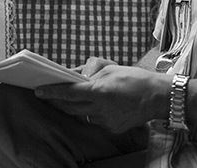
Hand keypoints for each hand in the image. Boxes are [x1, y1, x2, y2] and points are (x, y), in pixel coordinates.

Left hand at [35, 64, 167, 132]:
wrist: (158, 97)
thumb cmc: (134, 78)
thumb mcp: (110, 68)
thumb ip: (88, 71)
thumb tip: (71, 74)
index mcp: (99, 91)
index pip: (68, 93)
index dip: (51, 92)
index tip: (37, 91)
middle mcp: (101, 109)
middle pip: (70, 107)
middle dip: (57, 101)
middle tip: (46, 94)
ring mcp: (107, 121)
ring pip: (81, 115)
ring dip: (73, 107)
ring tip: (70, 98)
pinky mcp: (113, 129)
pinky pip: (95, 120)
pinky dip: (91, 112)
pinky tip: (96, 106)